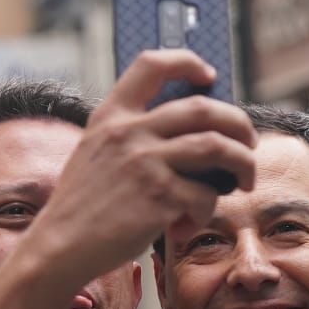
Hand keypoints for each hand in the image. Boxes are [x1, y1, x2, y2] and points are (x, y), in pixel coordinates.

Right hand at [30, 49, 256, 286]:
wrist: (59, 246)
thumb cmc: (83, 207)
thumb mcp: (95, 154)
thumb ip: (129, 136)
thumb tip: (190, 135)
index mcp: (111, 116)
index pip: (152, 65)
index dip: (187, 62)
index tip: (209, 76)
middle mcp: (129, 132)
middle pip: (204, 108)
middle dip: (239, 124)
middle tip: (248, 143)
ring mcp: (144, 163)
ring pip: (217, 147)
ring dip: (243, 163)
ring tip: (246, 180)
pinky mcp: (159, 197)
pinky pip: (205, 196)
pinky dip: (205, 212)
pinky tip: (186, 224)